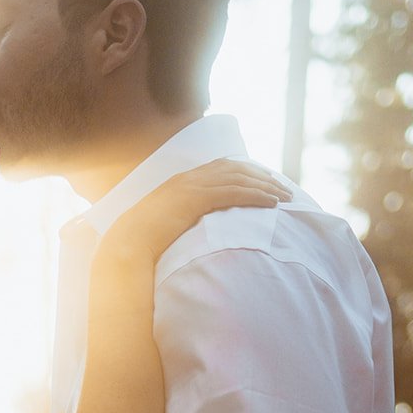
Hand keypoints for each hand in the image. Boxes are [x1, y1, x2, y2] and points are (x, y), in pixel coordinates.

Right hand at [107, 157, 290, 263]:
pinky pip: (234, 193)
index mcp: (181, 182)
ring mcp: (191, 186)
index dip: (247, 172)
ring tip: (286, 196)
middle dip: (262, 176)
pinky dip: (256, 196)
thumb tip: (191, 231)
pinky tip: (272, 203)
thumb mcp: (164, 225)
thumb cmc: (141, 241)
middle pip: (235, 169)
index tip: (265, 180)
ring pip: (238, 179)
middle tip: (284, 187)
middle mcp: (188, 178)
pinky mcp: (195, 199)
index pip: (222, 168)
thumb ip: (181, 219)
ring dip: (265, 186)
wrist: (126, 243)